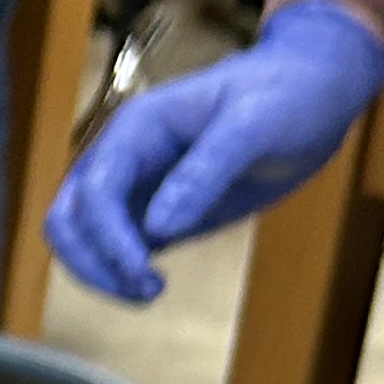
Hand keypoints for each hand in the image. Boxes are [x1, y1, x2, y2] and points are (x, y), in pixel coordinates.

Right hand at [45, 0, 383, 302]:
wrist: (315, 90)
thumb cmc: (288, 94)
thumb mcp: (254, 126)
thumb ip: (204, 173)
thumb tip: (159, 229)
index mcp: (137, 128)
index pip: (95, 191)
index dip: (107, 238)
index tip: (140, 273)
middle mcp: (124, 157)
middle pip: (68, 217)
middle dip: (91, 261)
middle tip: (141, 291)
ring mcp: (137, 186)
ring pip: (83, 238)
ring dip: (101, 273)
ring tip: (150, 293)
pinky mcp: (154, 212)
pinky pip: (115, 249)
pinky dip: (120, 274)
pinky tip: (155, 285)